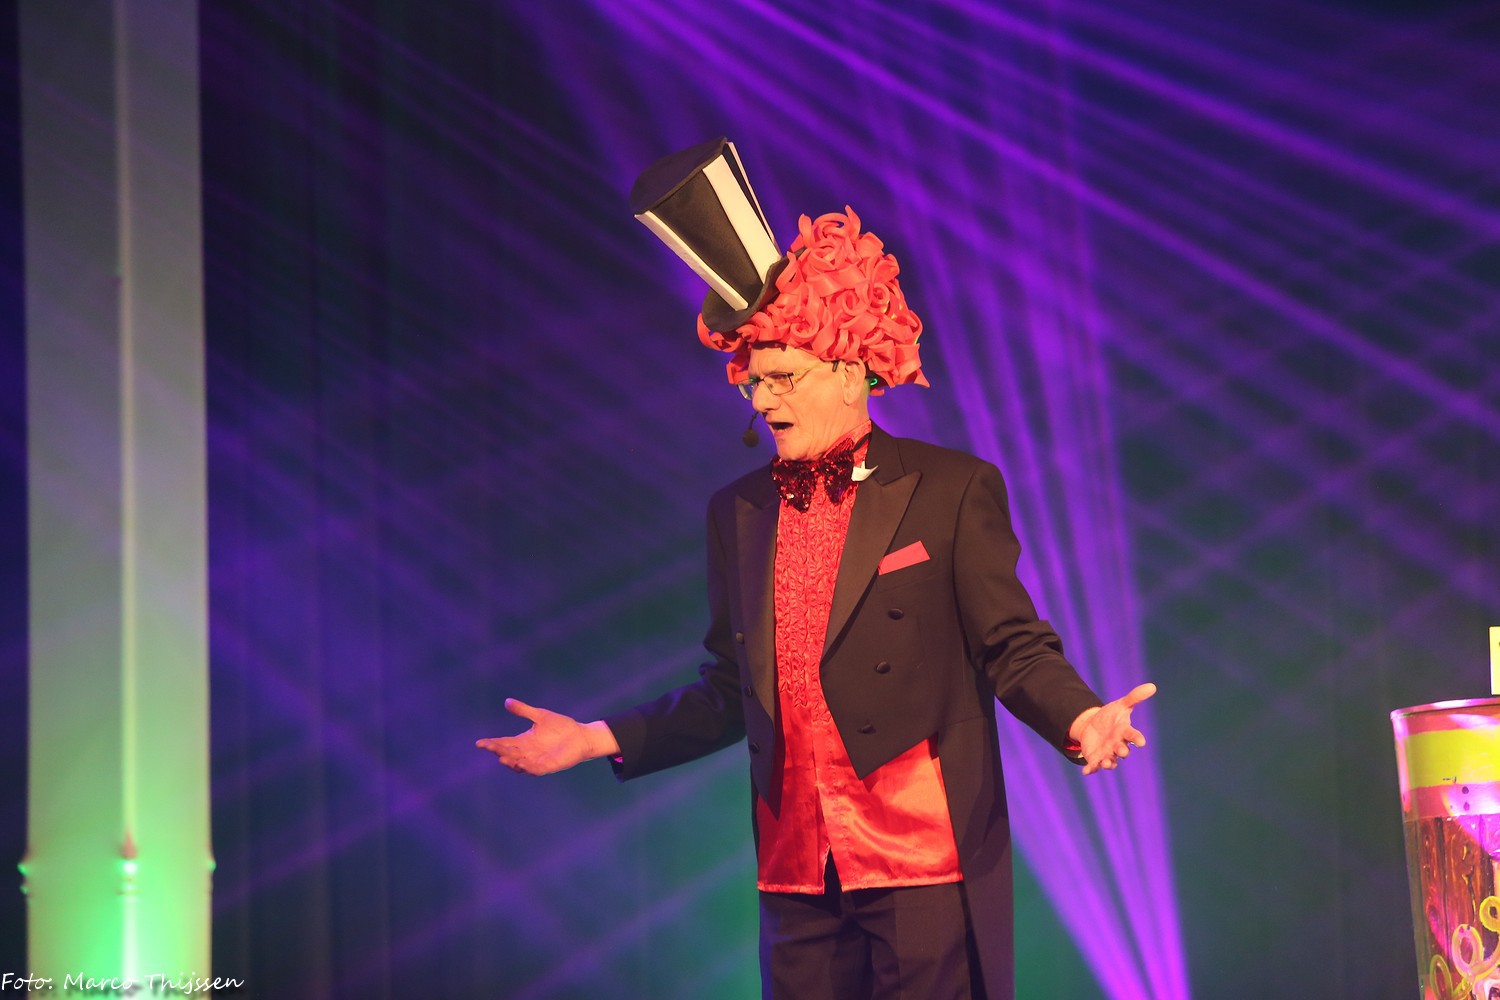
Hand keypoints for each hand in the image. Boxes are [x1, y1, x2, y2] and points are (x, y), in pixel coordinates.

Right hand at [475, 698, 619, 774]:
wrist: (581, 736)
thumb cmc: (560, 726)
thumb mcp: (540, 716)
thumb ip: (524, 710)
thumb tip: (506, 701)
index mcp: (523, 741)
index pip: (503, 743)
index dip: (491, 744)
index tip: (479, 743)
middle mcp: (527, 753)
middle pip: (508, 754)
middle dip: (498, 751)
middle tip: (489, 747)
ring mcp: (537, 761)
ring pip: (519, 764)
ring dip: (510, 762)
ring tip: (501, 758)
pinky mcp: (548, 766)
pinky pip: (535, 769)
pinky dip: (528, 768)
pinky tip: (522, 765)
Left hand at [1069, 682, 1155, 775]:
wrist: (1093, 726)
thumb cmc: (1111, 716)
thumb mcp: (1120, 705)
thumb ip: (1134, 697)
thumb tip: (1152, 686)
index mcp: (1124, 733)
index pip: (1133, 735)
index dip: (1137, 738)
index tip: (1141, 742)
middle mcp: (1118, 745)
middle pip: (1122, 750)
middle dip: (1122, 751)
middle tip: (1123, 751)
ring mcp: (1107, 754)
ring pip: (1110, 761)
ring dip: (1108, 763)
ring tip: (1105, 763)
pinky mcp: (1095, 758)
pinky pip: (1093, 766)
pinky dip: (1090, 769)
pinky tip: (1085, 772)